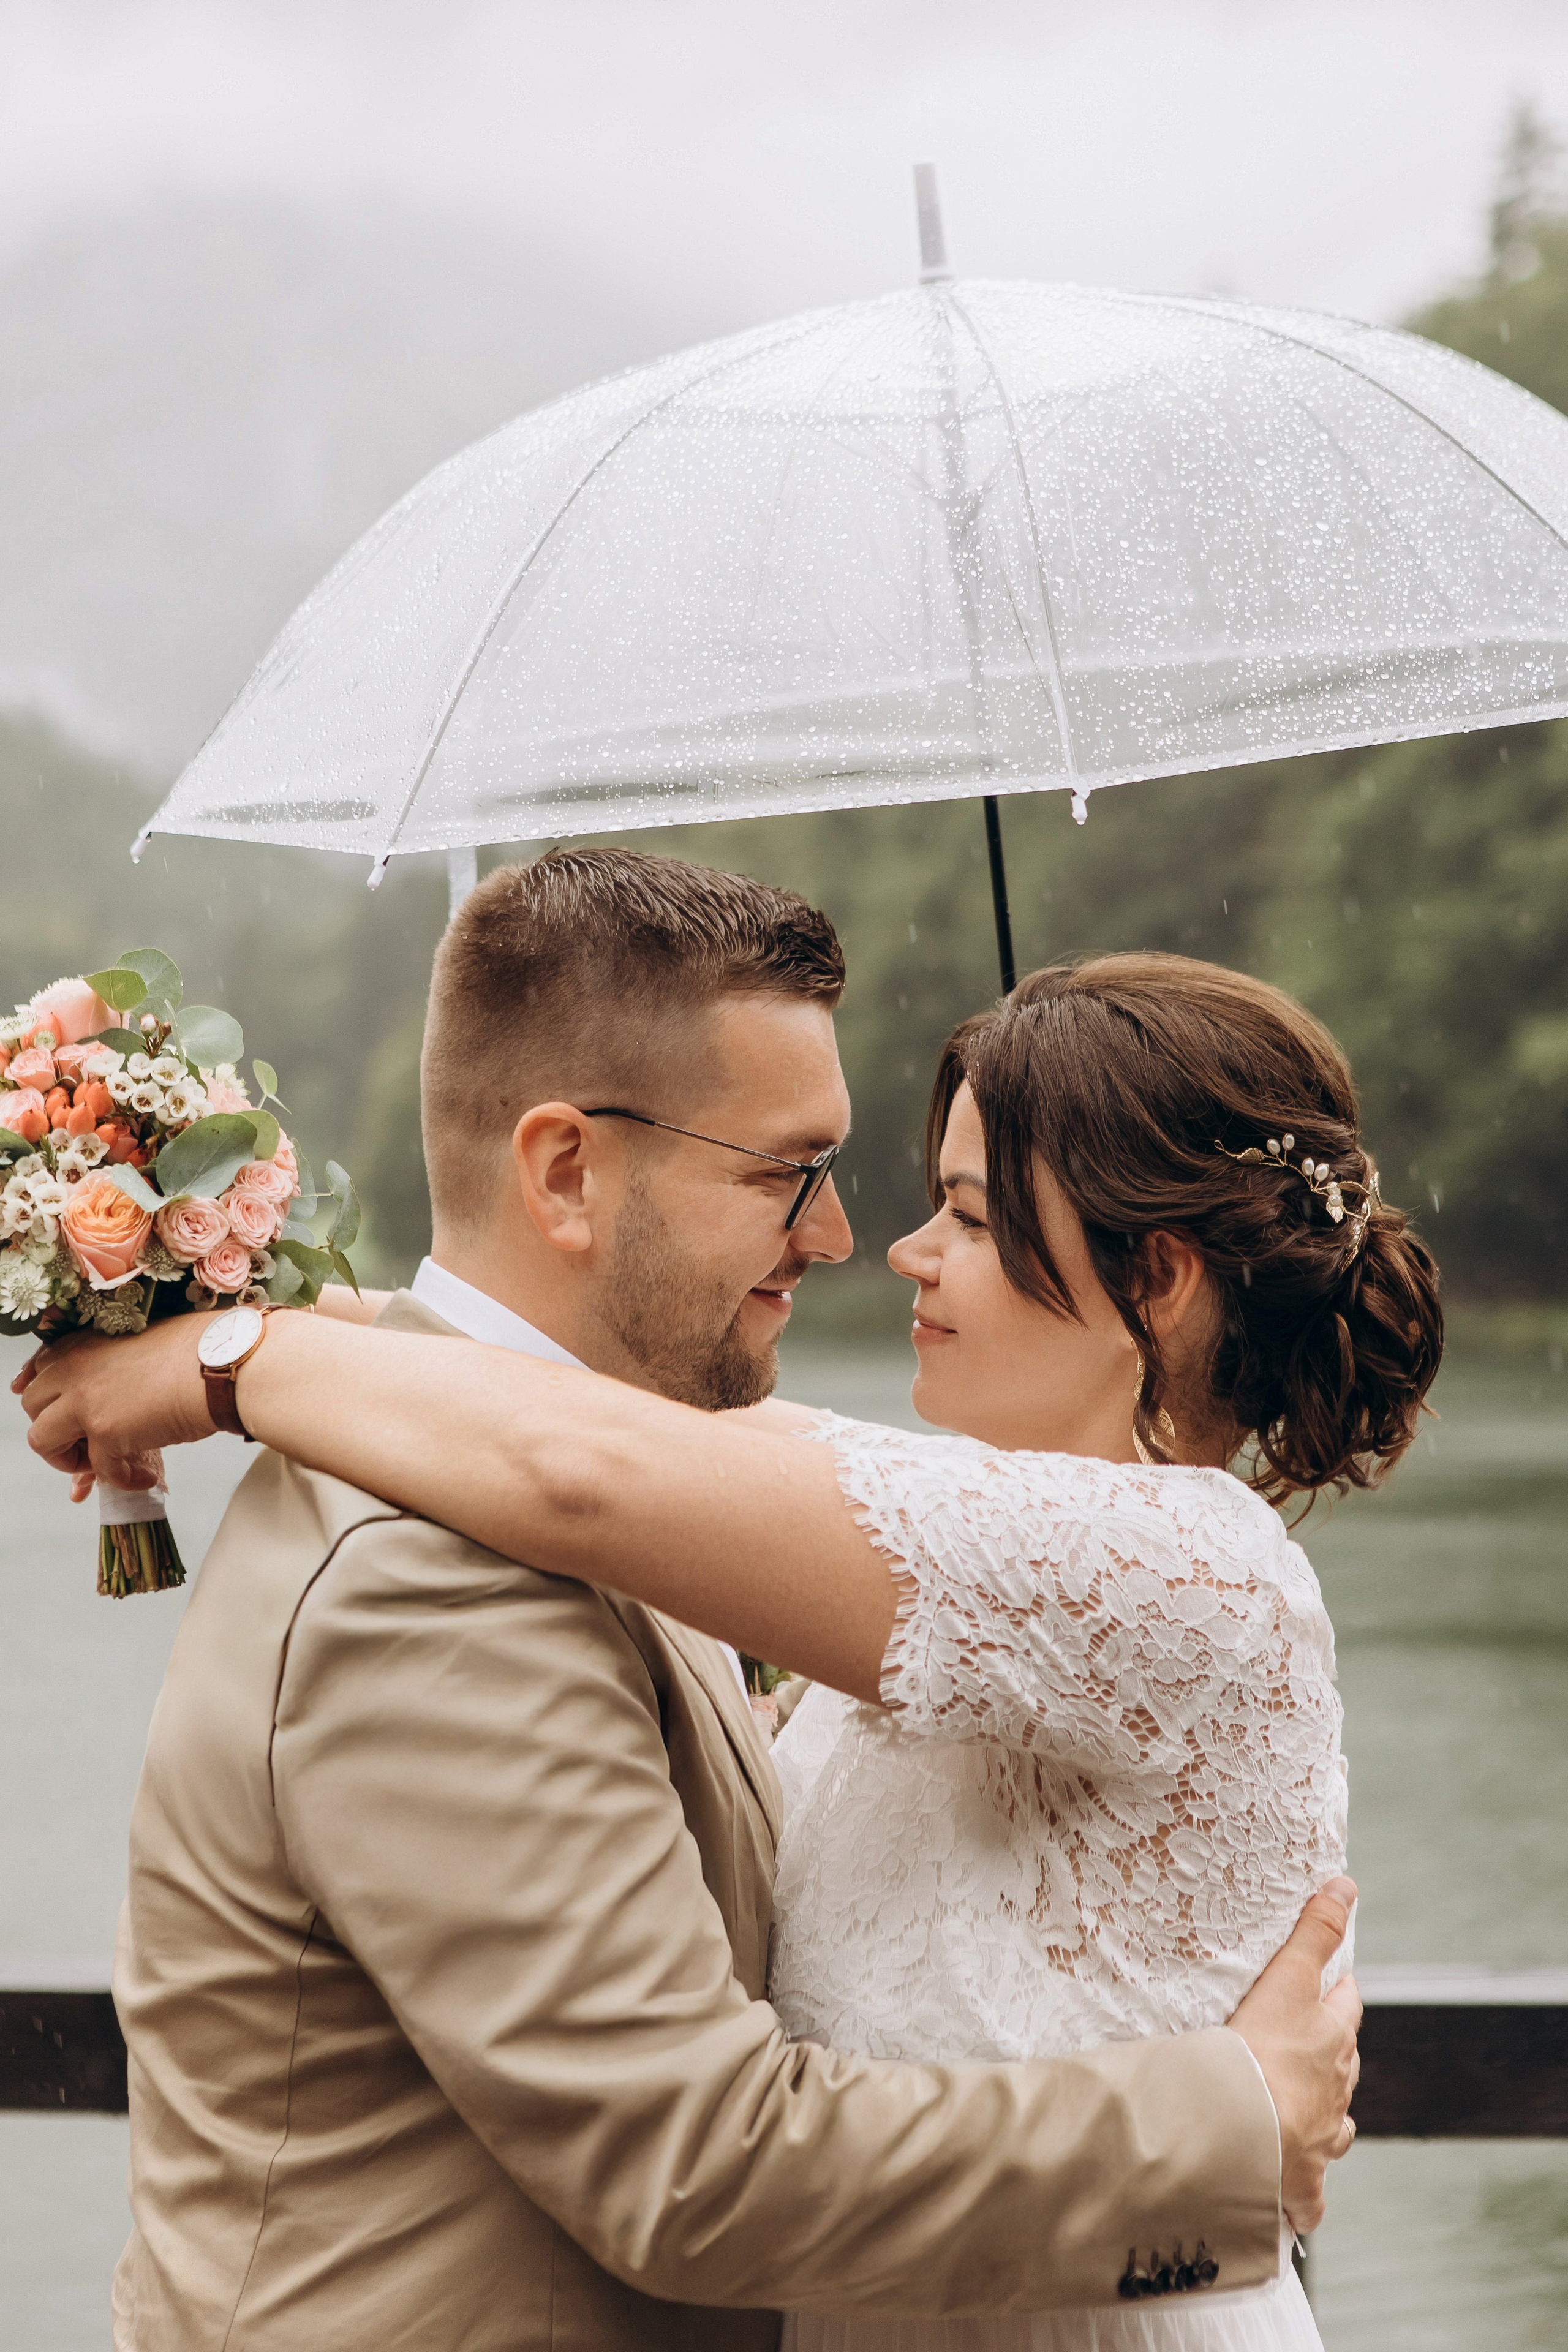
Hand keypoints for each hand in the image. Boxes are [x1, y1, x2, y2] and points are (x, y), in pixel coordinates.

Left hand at [16, 1317, 219, 1489]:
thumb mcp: (146, 1343)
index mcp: (87, 1343)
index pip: (41, 1369)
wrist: (225, 1364)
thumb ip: (117, 1362)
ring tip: (105, 1464)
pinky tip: (144, 1477)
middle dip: (55, 1429)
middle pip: (33, 1406)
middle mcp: (76, 1370)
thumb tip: (116, 1390)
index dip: (41, 1393)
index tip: (50, 1410)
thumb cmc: (203, 1350)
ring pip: (43, 1441)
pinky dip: (121, 1480)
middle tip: (85, 1442)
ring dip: (70, 1459)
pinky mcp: (106, 1433)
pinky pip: (97, 1471)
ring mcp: (85, 1402)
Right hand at [1226, 1875, 1360, 2235]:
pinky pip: (1310, 2193)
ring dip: (1324, 2112)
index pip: (1345, 2006)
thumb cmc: (1262, 2051)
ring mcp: (1322, 2136)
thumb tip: (1346, 1883)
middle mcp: (1336, 2088)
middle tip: (1309, 2039)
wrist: (1247, 2131)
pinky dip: (1305, 2192)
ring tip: (1305, 2108)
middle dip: (1332, 2049)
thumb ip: (1313, 1931)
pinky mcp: (1302, 2180)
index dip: (1338, 1992)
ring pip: (1335, 2120)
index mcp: (1332, 2041)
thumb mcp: (1286, 1980)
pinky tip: (1298, 2197)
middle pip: (1344, 2061)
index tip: (1332, 1984)